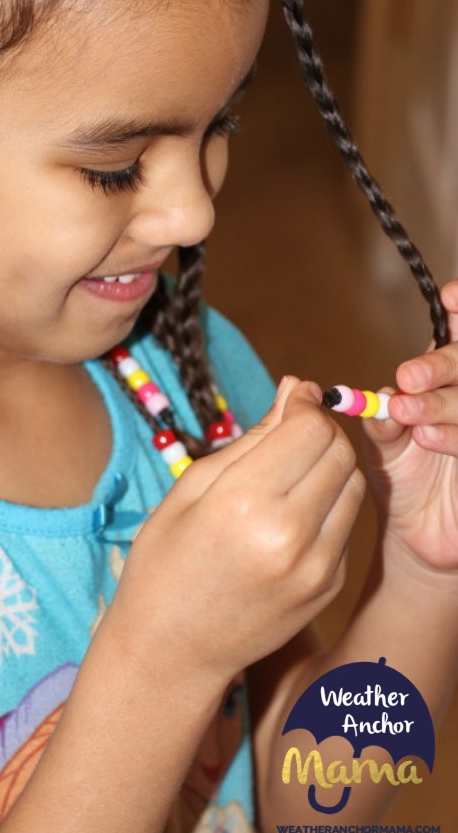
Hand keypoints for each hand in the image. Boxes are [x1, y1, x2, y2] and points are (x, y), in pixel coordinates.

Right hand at [110, 379, 364, 688]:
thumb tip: (297, 389)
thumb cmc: (166, 562)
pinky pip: (347, 522)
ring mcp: (316, 566)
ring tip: (290, 474)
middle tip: (290, 434)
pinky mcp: (329, 585)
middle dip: (319, 430)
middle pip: (339, 450)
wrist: (173, 650)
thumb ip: (251, 438)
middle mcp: (288, 533)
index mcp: (243, 502)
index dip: (304, 404)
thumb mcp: (190, 489)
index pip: (310, 428)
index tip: (290, 401)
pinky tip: (292, 514)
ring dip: (329, 465)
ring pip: (353, 483)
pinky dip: (329, 504)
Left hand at [361, 278, 457, 572]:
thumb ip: (382, 413)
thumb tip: (382, 393)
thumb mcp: (382, 441)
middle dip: (442, 364)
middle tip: (407, 378)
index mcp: (446, 378)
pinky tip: (427, 438)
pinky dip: (453, 435)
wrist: (418, 534)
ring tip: (409, 416)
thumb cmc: (400, 477)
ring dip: (443, 404)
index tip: (450, 298)